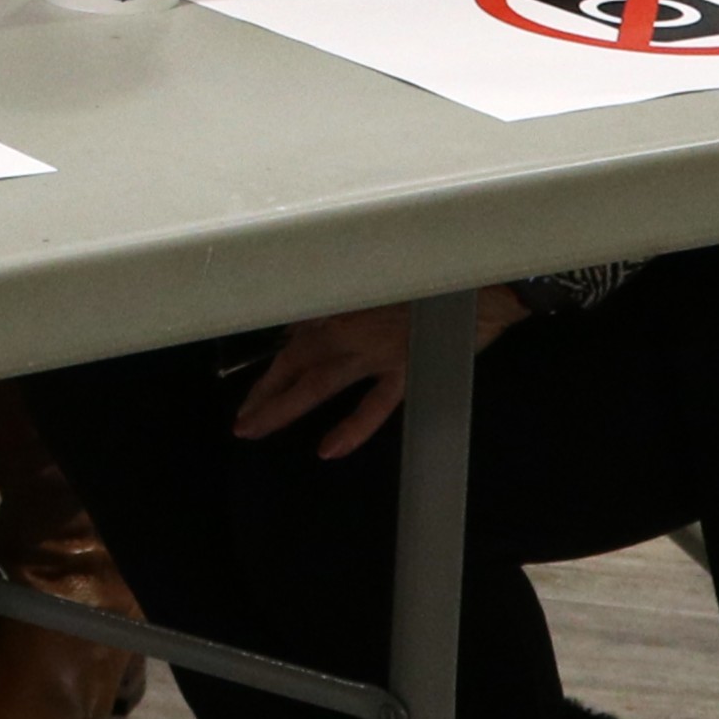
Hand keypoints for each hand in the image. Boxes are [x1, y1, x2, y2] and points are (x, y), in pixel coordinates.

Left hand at [228, 292, 530, 459]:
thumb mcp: (378, 274)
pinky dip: (350, 428)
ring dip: (283, 407)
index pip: (294, 333)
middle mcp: (347, 326)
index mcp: (339, 298)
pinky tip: (328, 448)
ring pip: (318, 384)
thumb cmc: (427, 270)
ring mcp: (374, 353)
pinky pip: (373, 406)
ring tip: (255, 427)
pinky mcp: (404, 373)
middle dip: (264, 392)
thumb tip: (320, 317)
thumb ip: (348, 296)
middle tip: (241, 420)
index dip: (273, 360)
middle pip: (294, 363)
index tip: (257, 381)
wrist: (477, 281)